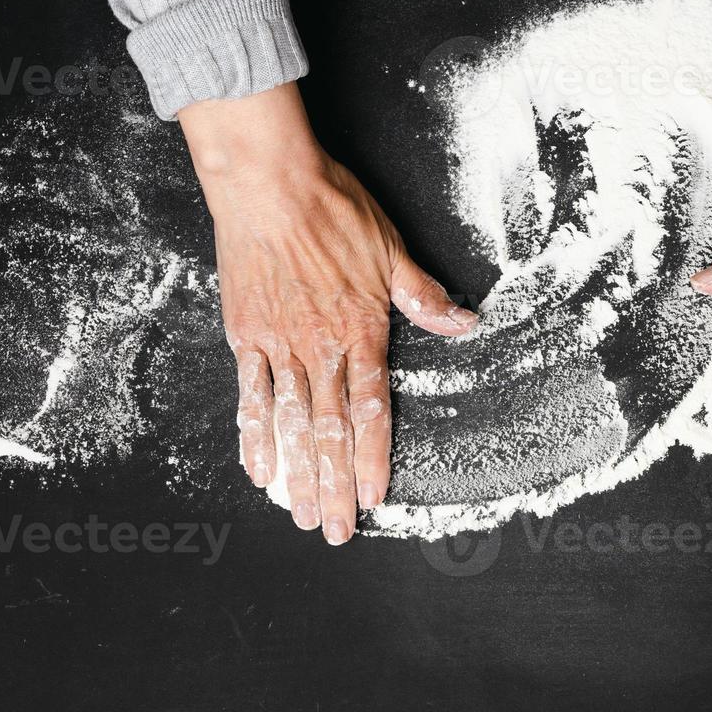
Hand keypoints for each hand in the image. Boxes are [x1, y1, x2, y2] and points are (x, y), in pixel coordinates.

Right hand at [180, 83, 476, 542]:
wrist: (268, 182)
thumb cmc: (332, 209)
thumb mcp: (392, 250)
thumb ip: (423, 296)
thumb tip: (465, 323)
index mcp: (360, 331)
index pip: (370, 409)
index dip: (373, 457)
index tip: (374, 497)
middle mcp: (319, 348)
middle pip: (328, 431)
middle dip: (332, 485)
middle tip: (333, 529)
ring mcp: (279, 344)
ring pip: (289, 423)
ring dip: (296, 473)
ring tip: (299, 513)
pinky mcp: (246, 334)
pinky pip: (250, 395)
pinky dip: (253, 435)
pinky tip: (259, 469)